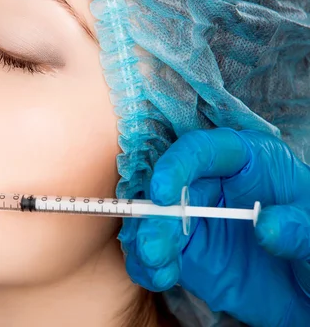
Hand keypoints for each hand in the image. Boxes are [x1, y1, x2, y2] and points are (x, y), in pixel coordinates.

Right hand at [119, 128, 309, 325]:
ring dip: (146, 241)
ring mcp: (194, 218)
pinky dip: (146, 264)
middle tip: (154, 248)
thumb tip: (265, 224)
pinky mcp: (184, 249)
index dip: (177, 166)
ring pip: (154, 220)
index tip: (163, 193)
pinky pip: (153, 251)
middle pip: (169, 189)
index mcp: (246, 162)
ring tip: (157, 267)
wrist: (307, 289)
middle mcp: (211, 184)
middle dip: (155, 217)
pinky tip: (157, 276)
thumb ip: (298, 228)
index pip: (202, 150)